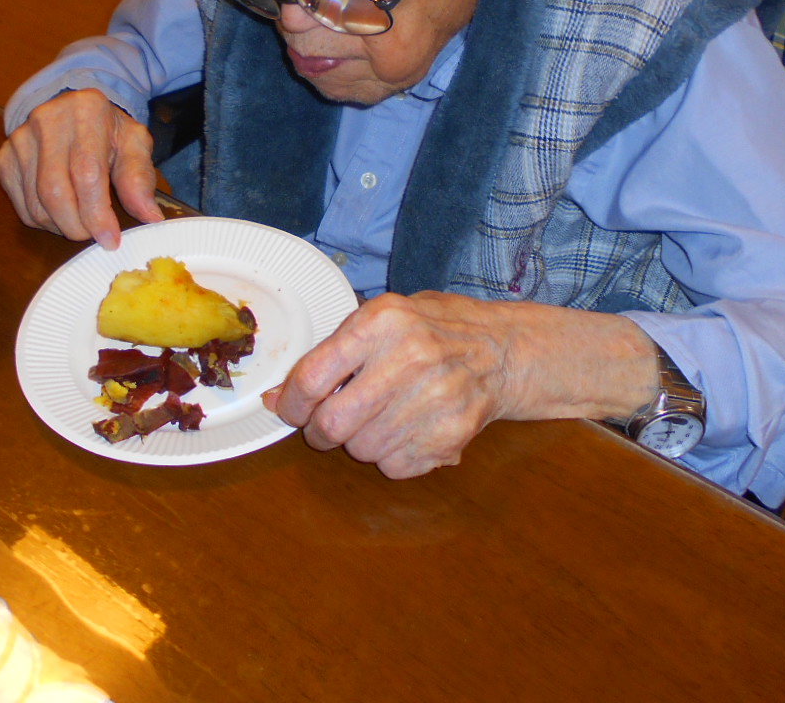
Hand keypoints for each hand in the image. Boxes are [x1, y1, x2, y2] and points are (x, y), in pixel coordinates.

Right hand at [0, 89, 163, 247]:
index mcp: (87, 110)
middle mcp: (47, 119)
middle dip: (77, 225)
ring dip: (61, 226)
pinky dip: (43, 220)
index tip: (110, 239)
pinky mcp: (4, 157)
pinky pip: (21, 205)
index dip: (97, 213)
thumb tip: (149, 216)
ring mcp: (20, 138)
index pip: (86, 172)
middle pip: (55, 191)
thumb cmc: (108, 131)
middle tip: (95, 235)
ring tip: (81, 221)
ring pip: (35, 203)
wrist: (73, 110)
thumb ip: (140, 178)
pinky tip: (61, 212)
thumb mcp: (134, 145)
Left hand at [265, 291, 657, 477]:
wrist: (505, 350)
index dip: (293, 402)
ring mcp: (434, 399)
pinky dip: (391, 457)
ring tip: (380, 419)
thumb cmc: (436, 329)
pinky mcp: (451, 434)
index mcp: (384, 321)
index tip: (292, 409)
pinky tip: (407, 430)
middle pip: (332, 424)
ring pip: (361, 450)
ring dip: (360, 443)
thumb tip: (279, 397)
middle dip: (320, 433)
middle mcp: (409, 358)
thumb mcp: (386, 316)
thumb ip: (333, 353)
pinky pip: (394, 467)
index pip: (313, 375)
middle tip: (328, 426)